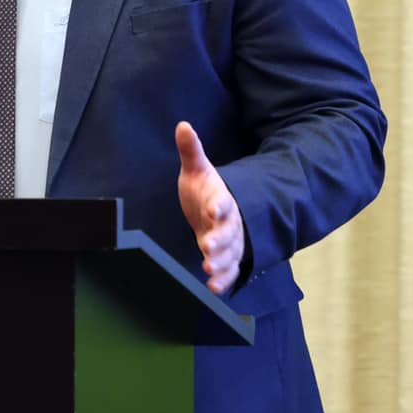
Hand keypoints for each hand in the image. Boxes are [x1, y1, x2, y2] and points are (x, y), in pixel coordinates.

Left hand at [176, 121, 243, 293]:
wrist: (217, 210)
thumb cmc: (205, 191)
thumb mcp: (198, 170)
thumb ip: (191, 151)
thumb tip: (182, 125)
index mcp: (221, 200)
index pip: (222, 202)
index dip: (219, 206)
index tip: (213, 209)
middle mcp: (228, 223)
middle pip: (227, 232)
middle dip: (219, 241)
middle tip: (207, 248)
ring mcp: (229, 243)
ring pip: (230, 254)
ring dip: (221, 263)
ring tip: (209, 269)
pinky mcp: (226, 258)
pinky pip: (228, 271)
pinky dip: (223, 279)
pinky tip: (213, 287)